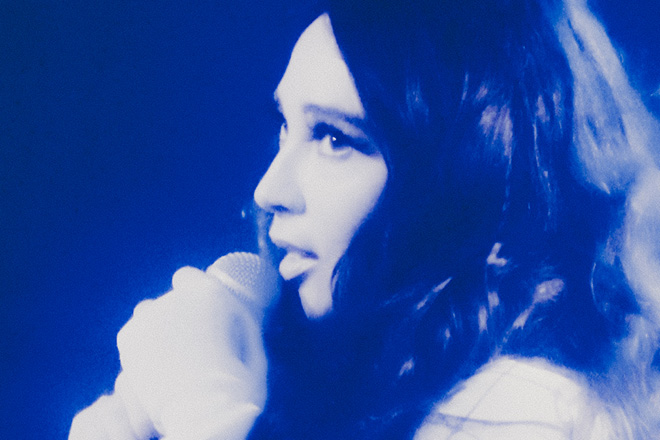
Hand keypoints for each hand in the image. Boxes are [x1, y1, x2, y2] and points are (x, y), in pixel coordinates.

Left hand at [70, 262, 269, 439]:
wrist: (196, 418)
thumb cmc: (235, 389)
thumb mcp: (254, 352)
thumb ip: (242, 323)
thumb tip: (236, 311)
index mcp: (209, 294)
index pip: (188, 277)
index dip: (194, 295)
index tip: (201, 313)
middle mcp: (174, 296)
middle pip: (170, 300)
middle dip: (179, 318)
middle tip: (192, 349)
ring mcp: (147, 316)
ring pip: (150, 315)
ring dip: (160, 331)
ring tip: (173, 362)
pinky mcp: (127, 337)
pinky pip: (136, 335)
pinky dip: (143, 348)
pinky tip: (158, 370)